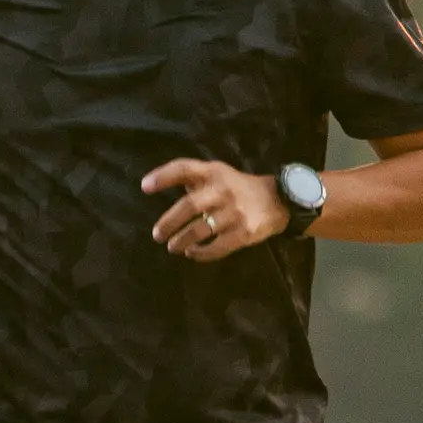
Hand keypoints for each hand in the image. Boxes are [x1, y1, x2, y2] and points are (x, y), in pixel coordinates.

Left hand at [141, 158, 287, 261]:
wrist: (278, 201)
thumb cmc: (238, 188)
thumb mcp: (218, 175)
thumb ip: (194, 179)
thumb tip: (158, 186)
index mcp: (214, 173)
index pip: (184, 169)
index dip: (163, 177)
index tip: (144, 187)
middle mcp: (223, 190)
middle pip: (189, 206)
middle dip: (169, 222)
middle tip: (156, 235)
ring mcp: (234, 213)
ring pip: (200, 230)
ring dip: (181, 240)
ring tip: (172, 247)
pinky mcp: (244, 232)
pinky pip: (217, 247)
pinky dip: (201, 253)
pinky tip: (192, 253)